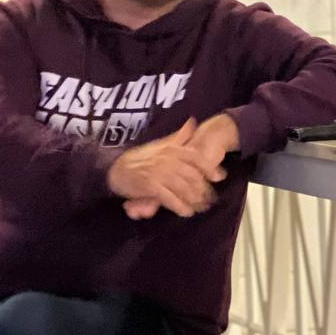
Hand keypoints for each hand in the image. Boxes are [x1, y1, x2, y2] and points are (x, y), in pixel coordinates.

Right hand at [108, 118, 223, 218]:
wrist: (114, 169)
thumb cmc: (139, 158)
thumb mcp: (159, 144)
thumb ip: (178, 136)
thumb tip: (192, 122)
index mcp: (171, 149)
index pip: (196, 157)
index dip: (210, 168)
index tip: (220, 177)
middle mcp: (167, 159)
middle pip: (193, 176)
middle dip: (204, 190)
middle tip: (210, 200)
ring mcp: (159, 173)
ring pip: (184, 188)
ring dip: (194, 201)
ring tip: (200, 208)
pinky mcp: (151, 186)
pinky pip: (170, 198)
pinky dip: (180, 207)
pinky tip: (186, 212)